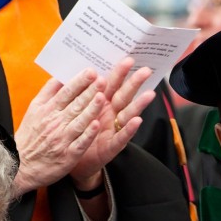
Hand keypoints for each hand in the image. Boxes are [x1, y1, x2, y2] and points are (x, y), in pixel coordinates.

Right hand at [13, 68, 107, 194]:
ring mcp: (62, 139)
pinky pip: (79, 143)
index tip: (91, 72)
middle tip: (102, 80)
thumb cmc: (30, 136)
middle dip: (89, 91)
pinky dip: (87, 134)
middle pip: (75, 104)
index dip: (79, 81)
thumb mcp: (33, 110)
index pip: (65, 92)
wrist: (20, 165)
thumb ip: (47, 93)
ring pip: (79, 121)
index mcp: (46, 110)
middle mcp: (54, 122)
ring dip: (91, 109)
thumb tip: (60, 76)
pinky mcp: (67, 155)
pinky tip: (96, 125)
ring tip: (102, 97)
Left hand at [68, 56, 155, 189]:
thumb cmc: (74, 134)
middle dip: (134, 83)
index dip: (118, 73)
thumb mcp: (72, 109)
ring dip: (138, 105)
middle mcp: (109, 115)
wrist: (71, 161)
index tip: (127, 58)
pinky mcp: (111, 147)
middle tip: (146, 70)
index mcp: (100, 104)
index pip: (111, 85)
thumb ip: (76, 92)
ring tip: (149, 94)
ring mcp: (112, 130)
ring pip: (127, 114)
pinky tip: (137, 121)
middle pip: (123, 96)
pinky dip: (129, 129)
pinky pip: (121, 137)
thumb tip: (75, 70)